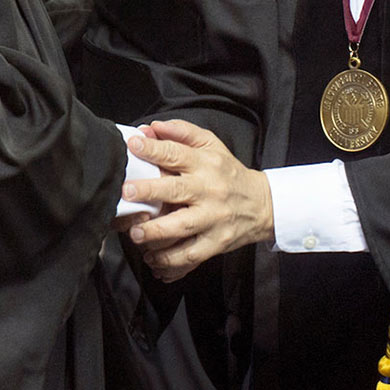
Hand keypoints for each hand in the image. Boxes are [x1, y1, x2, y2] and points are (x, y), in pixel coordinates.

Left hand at [121, 118, 273, 281]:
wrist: (262, 205)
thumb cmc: (228, 173)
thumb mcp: (211, 145)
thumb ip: (182, 132)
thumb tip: (151, 128)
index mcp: (206, 164)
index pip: (177, 154)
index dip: (153, 149)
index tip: (132, 145)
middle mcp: (209, 191)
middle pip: (177, 191)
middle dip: (150, 192)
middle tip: (127, 194)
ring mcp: (213, 219)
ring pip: (183, 228)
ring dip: (156, 233)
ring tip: (136, 234)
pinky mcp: (216, 243)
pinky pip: (191, 255)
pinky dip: (171, 261)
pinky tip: (152, 260)